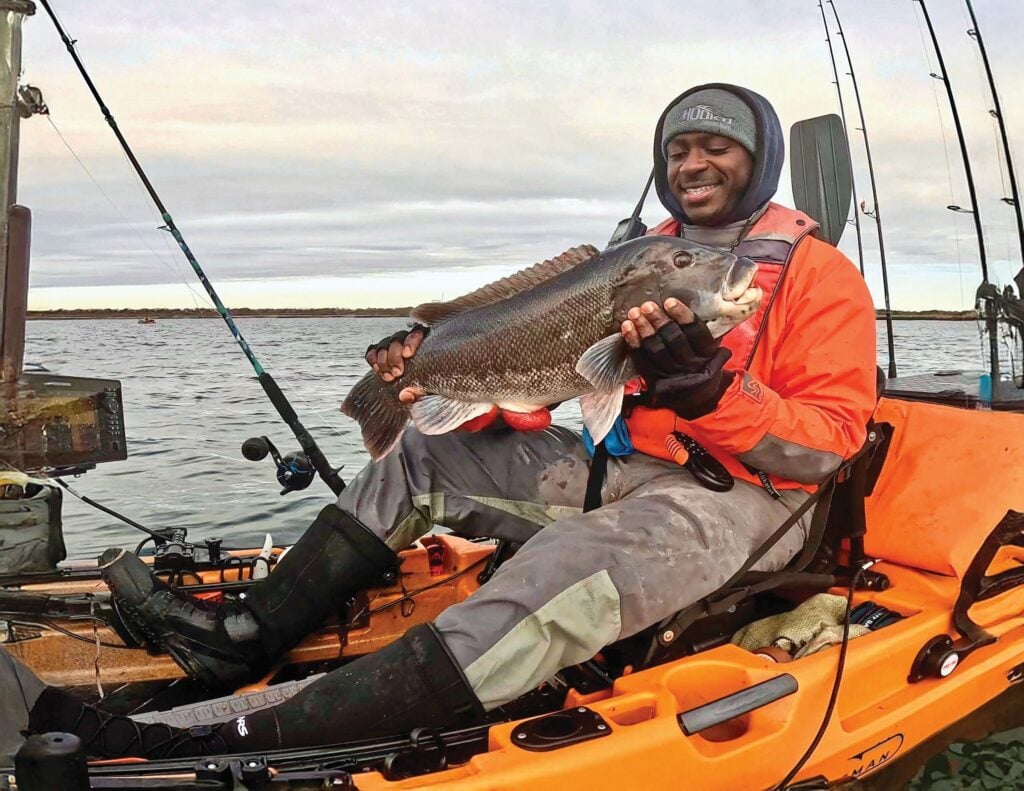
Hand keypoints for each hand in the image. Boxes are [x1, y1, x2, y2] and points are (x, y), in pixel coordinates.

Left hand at [621, 298, 733, 419]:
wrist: (696, 398)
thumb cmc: (703, 364)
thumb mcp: (713, 350)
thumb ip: (707, 332)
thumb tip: (708, 305)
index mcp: (707, 354)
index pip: (695, 333)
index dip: (682, 316)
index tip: (670, 302)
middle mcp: (690, 365)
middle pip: (673, 340)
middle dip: (659, 321)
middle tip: (648, 305)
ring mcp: (670, 373)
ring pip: (656, 349)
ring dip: (643, 329)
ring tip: (634, 313)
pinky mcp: (654, 378)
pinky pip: (642, 359)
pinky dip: (633, 342)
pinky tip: (627, 327)